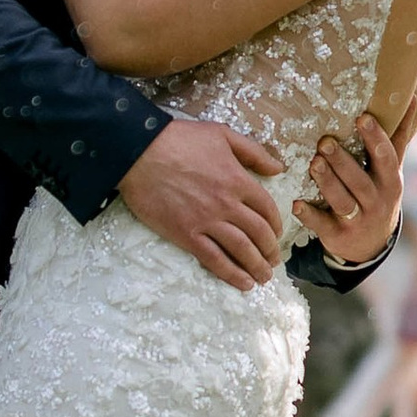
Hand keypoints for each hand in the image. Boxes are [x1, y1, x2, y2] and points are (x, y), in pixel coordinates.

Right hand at [119, 117, 285, 291]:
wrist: (139, 152)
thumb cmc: (178, 139)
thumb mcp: (221, 134)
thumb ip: (252, 152)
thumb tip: (278, 167)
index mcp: (237, 180)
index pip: (266, 208)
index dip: (275, 224)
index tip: (276, 234)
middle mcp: (227, 204)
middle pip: (258, 233)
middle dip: (269, 250)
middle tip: (273, 261)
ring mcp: (206, 221)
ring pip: (240, 250)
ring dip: (256, 266)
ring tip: (263, 277)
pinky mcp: (185, 234)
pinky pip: (213, 259)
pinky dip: (231, 273)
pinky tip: (243, 283)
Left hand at [297, 112, 403, 267]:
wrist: (372, 244)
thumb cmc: (380, 192)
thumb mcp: (393, 168)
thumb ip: (399, 135)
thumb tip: (411, 95)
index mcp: (391, 181)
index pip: (386, 157)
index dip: (375, 138)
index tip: (362, 117)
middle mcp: (376, 201)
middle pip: (360, 180)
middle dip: (343, 162)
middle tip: (326, 141)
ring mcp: (357, 220)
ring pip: (342, 201)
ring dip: (327, 183)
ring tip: (314, 163)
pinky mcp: (337, 235)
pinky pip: (322, 225)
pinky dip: (309, 215)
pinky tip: (297, 203)